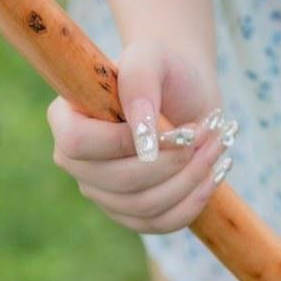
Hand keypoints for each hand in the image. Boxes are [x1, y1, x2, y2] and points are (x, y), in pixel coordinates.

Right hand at [47, 37, 237, 235]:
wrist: (185, 91)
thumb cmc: (163, 68)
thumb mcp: (151, 56)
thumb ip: (139, 81)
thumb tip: (141, 137)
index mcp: (66, 118)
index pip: (77, 143)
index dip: (121, 141)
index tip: (168, 126)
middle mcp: (76, 162)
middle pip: (118, 181)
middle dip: (171, 160)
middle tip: (204, 131)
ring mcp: (102, 192)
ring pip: (144, 206)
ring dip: (190, 178)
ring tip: (214, 145)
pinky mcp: (131, 215)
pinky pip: (161, 223)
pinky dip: (194, 201)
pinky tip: (213, 173)